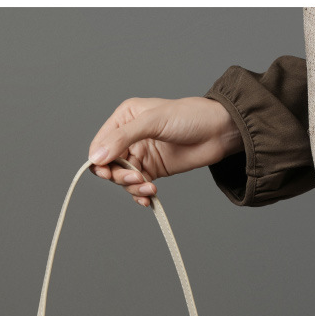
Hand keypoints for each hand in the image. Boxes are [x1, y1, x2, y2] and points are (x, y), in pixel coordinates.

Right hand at [88, 96, 242, 205]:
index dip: (100, 162)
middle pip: (109, 166)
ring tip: (149, 188)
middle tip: (137, 179)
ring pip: (123, 179)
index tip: (108, 173)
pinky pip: (138, 187)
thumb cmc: (189, 117)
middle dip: (120, 177)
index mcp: (125, 118)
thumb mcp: (152, 122)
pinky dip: (141, 195)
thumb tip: (96, 157)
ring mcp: (141, 155)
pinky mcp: (153, 170)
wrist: (218, 132)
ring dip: (133, 188)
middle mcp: (129, 137)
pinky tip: (149, 198)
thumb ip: (122, 138)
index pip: (100, 144)